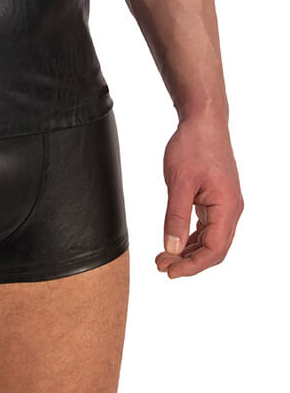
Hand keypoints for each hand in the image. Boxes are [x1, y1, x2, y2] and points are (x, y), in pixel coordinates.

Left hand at [155, 113, 242, 277]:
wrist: (203, 121)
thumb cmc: (193, 146)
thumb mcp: (179, 182)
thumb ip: (175, 217)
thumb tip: (171, 248)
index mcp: (227, 207)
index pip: (214, 250)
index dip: (192, 266)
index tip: (170, 271)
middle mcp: (231, 209)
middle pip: (214, 249)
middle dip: (188, 262)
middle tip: (161, 265)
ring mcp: (225, 204)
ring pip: (210, 239)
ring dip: (189, 251)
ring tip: (163, 256)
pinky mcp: (216, 198)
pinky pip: (207, 227)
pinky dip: (191, 238)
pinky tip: (175, 242)